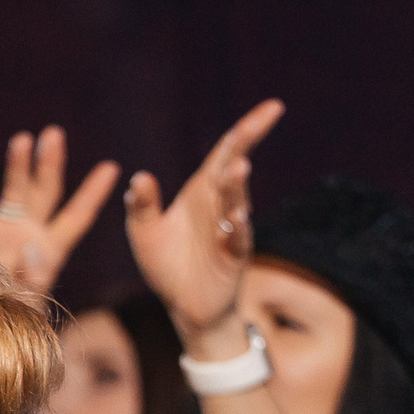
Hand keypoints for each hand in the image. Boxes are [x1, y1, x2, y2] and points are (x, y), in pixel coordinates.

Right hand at [0, 126, 120, 296]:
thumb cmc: (4, 315)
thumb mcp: (24, 301)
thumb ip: (28, 277)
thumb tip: (27, 252)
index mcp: (51, 249)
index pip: (78, 214)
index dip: (93, 192)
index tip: (111, 168)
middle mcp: (29, 232)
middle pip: (46, 191)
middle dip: (50, 162)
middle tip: (54, 135)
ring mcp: (2, 227)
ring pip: (14, 187)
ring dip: (19, 163)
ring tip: (23, 140)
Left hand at [123, 100, 284, 343]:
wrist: (184, 306)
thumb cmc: (167, 264)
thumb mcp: (144, 232)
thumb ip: (141, 206)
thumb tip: (139, 177)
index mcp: (201, 191)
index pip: (226, 152)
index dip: (247, 129)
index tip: (274, 107)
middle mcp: (220, 205)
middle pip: (235, 168)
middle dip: (247, 143)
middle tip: (261, 119)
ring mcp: (230, 230)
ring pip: (237, 202)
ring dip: (236, 187)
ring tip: (237, 168)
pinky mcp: (232, 257)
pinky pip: (237, 240)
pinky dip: (236, 229)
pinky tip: (236, 218)